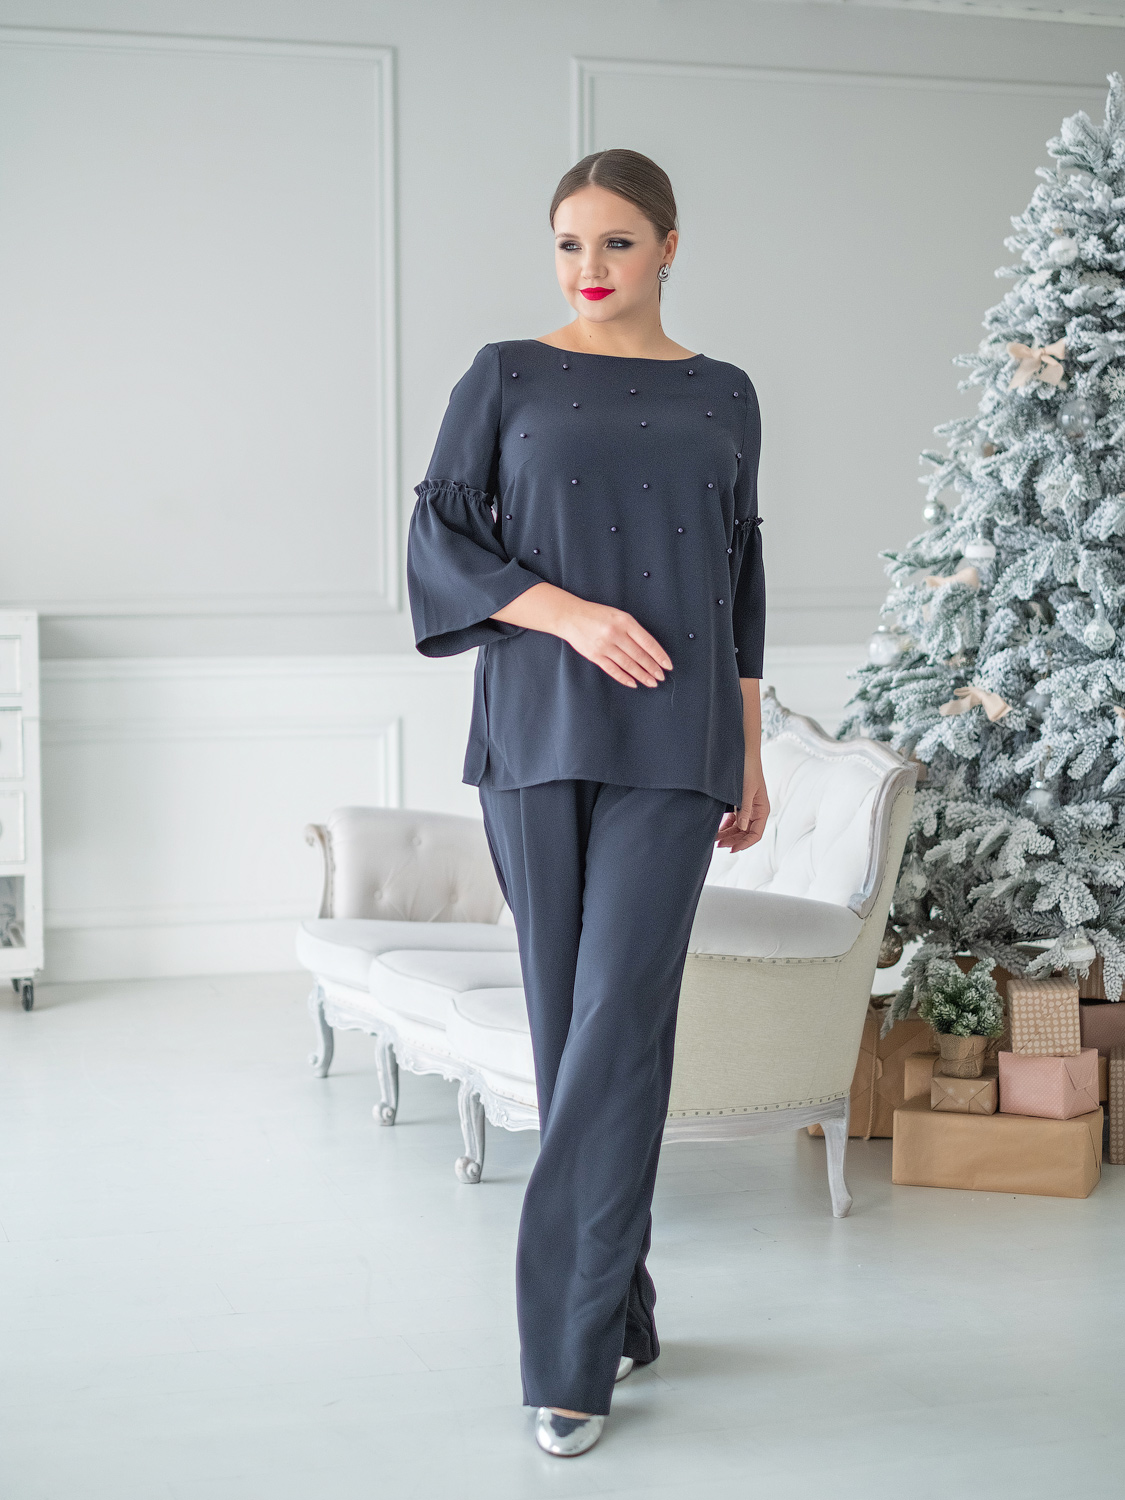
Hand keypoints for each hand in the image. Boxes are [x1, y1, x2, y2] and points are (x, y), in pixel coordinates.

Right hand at [556, 597, 671, 687]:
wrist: (571, 616)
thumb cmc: (597, 615)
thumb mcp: (618, 615)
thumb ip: (633, 630)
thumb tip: (649, 649)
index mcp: (625, 621)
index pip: (647, 642)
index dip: (659, 655)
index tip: (667, 665)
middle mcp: (616, 634)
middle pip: (639, 655)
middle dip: (652, 668)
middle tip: (661, 677)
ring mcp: (605, 646)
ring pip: (628, 665)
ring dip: (642, 675)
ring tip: (651, 682)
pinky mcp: (595, 655)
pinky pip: (613, 670)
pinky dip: (624, 678)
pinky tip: (633, 683)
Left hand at [715, 758, 768, 852]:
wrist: (743, 753)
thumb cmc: (747, 770)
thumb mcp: (746, 791)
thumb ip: (745, 809)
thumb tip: (743, 828)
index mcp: (762, 810)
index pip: (756, 834)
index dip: (745, 844)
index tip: (732, 849)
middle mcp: (756, 811)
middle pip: (745, 833)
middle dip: (733, 840)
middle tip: (717, 845)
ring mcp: (747, 808)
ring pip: (738, 828)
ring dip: (728, 834)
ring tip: (715, 838)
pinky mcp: (739, 804)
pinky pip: (733, 820)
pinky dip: (726, 825)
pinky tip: (717, 828)